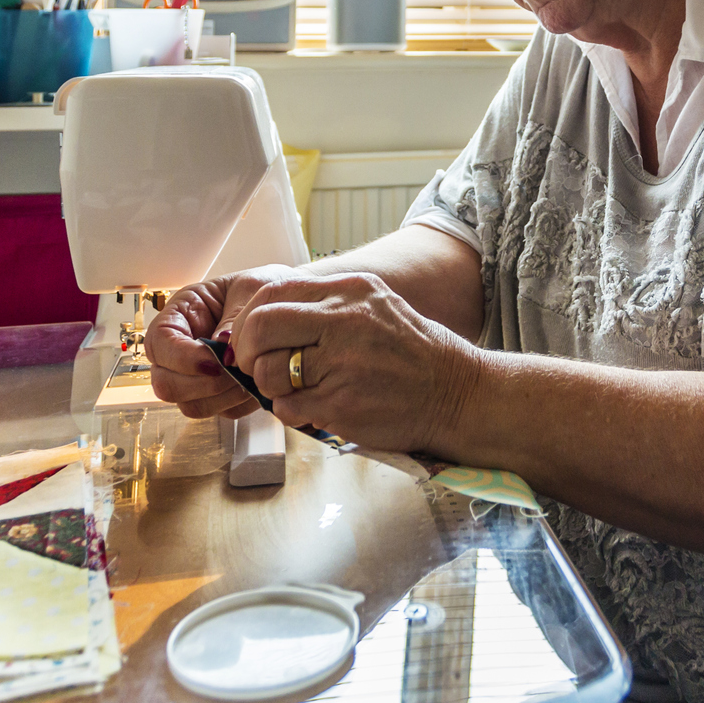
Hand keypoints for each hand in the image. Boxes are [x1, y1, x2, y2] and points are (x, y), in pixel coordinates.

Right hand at [145, 266, 307, 418]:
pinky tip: (255, 384)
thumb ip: (232, 319)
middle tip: (234, 373)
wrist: (290, 305)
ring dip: (222, 397)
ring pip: (191, 405)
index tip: (213, 361)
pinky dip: (239, 403)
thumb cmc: (263, 290)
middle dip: (201, 384)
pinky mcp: (220, 395)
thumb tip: (221, 350)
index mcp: (181, 315)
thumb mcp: (250, 291)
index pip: (159, 344)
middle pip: (166, 384)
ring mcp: (198, 377)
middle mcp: (182, 350)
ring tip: (249, 377)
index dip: (182, 358)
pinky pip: (220, 412)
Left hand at [227, 272, 482, 454]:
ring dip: (271, 387)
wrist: (457, 392)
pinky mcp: (343, 403)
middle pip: (260, 327)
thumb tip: (262, 322)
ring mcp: (343, 363)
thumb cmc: (411, 354)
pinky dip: (292, 411)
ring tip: (298, 391)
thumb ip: (322, 308)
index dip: (248, 321)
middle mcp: (344, 320)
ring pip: (268, 371)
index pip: (271, 293)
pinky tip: (318, 407)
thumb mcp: (373, 306)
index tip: (252, 341)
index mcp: (349, 291)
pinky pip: (288, 407)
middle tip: (257, 368)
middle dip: (246, 352)